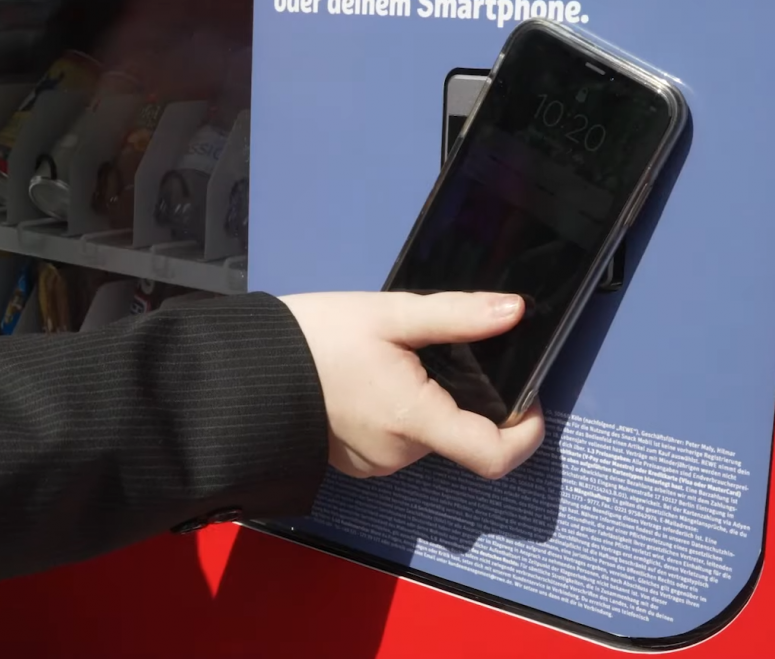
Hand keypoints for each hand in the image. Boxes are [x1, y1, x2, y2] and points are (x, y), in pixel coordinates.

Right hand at [278, 291, 544, 479]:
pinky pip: (396, 444)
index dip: (527, 432)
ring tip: (390, 363)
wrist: (247, 369)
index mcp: (413, 420)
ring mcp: (374, 464)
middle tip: (429, 352)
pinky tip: (369, 383)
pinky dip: (397, 417)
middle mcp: (397, 453)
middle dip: (460, 396)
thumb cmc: (313, 339)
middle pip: (459, 435)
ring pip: (427, 438)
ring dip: (425, 405)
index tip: (527, 399)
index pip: (496, 455)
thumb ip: (458, 315)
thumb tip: (514, 310)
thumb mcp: (390, 314)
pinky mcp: (354, 463)